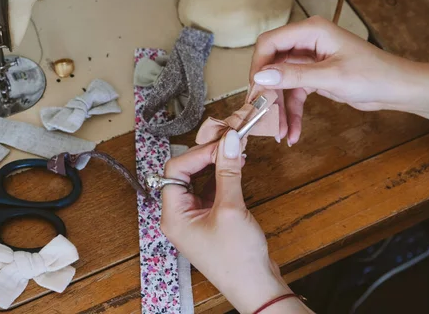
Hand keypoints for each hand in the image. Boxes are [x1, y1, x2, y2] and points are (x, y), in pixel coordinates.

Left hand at [161, 131, 306, 312]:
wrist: (255, 288)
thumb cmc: (238, 258)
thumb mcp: (231, 209)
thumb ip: (228, 171)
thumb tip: (228, 140)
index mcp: (173, 214)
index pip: (175, 169)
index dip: (198, 153)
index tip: (222, 143)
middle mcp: (179, 214)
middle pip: (185, 172)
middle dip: (207, 155)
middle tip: (229, 143)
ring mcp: (194, 217)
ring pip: (198, 179)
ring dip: (215, 164)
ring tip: (235, 152)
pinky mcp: (209, 219)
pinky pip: (210, 190)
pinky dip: (222, 177)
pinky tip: (236, 168)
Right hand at [250, 16, 418, 145]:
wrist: (398, 89)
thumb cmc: (373, 75)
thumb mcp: (331, 77)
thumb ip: (294, 75)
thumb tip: (261, 76)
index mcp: (311, 31)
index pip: (270, 43)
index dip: (258, 66)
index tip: (254, 91)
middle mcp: (307, 42)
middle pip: (272, 65)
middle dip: (268, 92)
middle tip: (262, 115)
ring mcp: (309, 60)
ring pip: (282, 83)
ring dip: (280, 108)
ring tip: (280, 132)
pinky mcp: (314, 76)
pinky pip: (295, 93)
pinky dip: (292, 112)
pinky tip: (293, 132)